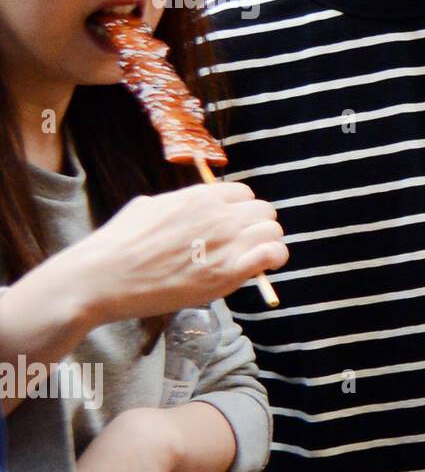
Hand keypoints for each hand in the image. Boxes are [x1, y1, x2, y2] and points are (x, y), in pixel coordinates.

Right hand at [60, 182, 287, 324]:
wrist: (103, 277)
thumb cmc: (118, 245)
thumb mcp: (148, 207)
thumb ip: (178, 204)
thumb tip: (191, 206)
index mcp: (199, 197)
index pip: (244, 194)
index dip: (242, 210)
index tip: (236, 224)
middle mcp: (218, 215)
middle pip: (264, 211)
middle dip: (258, 226)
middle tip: (246, 243)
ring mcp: (225, 242)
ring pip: (273, 232)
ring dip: (268, 243)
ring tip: (255, 257)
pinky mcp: (227, 272)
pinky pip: (272, 255)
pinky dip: (274, 259)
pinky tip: (264, 267)